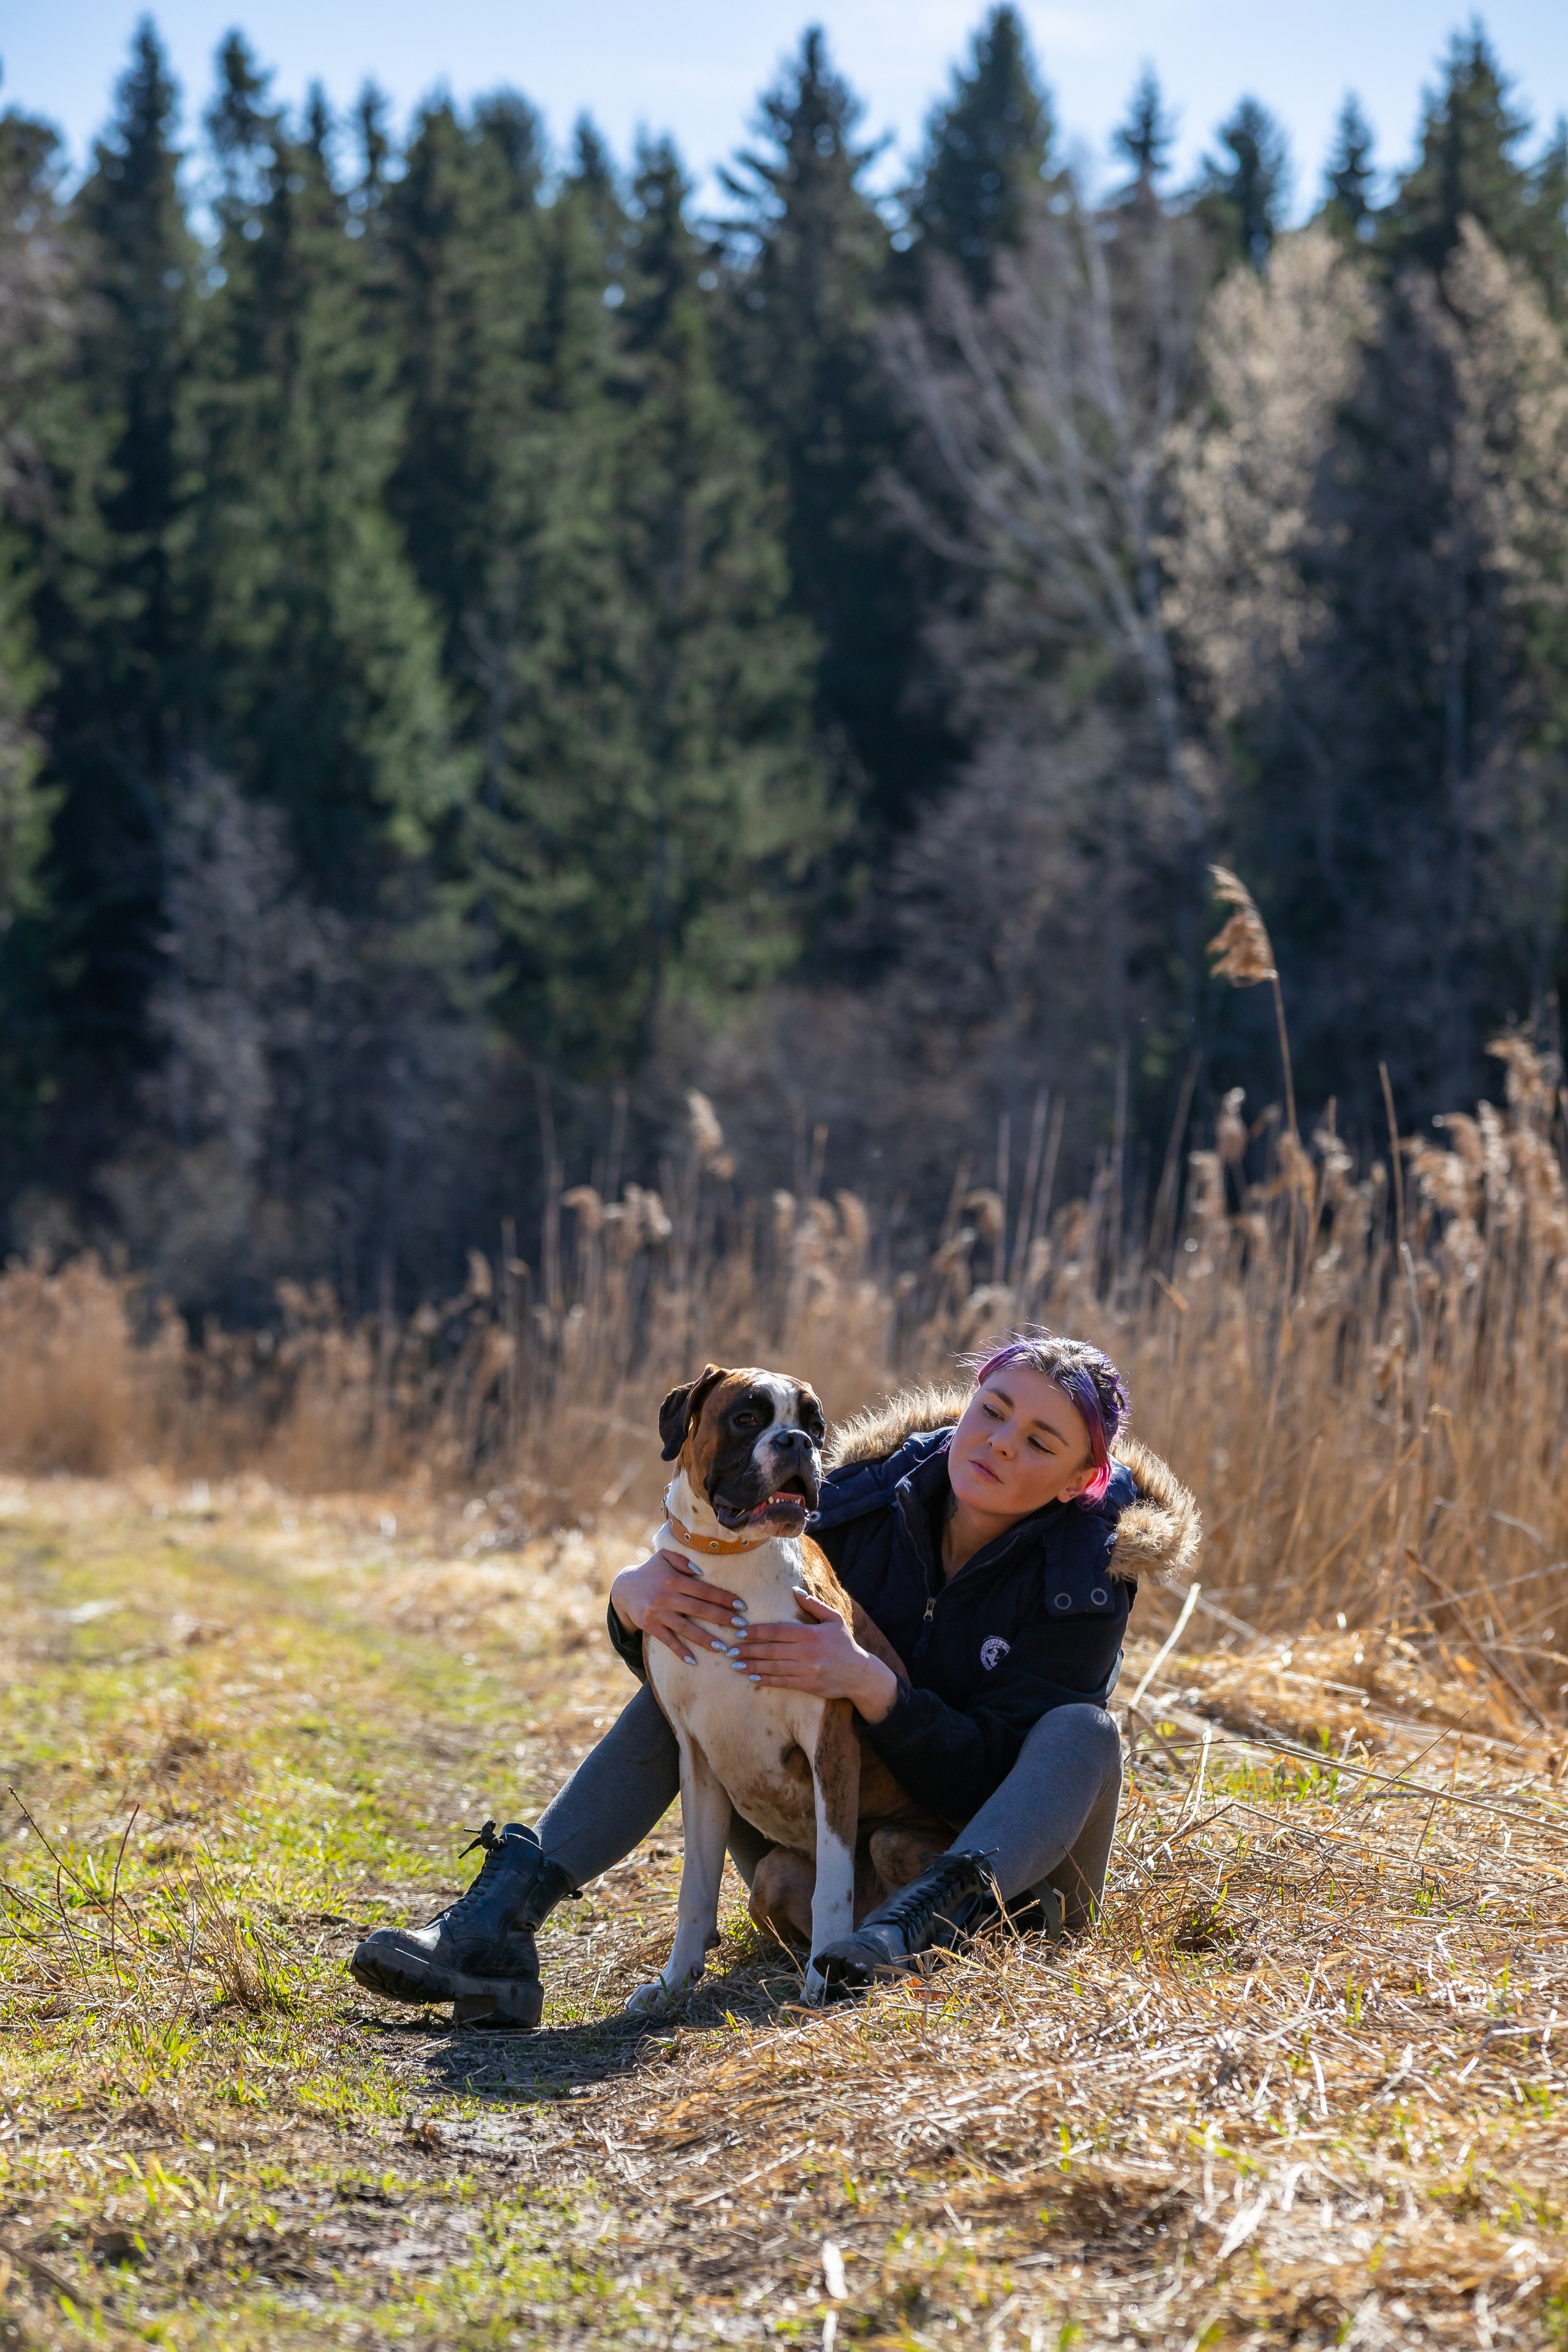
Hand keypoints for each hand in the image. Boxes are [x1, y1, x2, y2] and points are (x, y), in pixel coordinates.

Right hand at [610, 1550, 747, 1665]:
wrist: (624, 1588)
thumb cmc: (652, 1571)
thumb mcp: (665, 1557)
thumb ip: (684, 1561)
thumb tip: (702, 1572)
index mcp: (673, 1579)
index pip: (703, 1590)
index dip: (723, 1598)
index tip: (740, 1606)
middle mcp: (666, 1597)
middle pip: (698, 1609)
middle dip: (721, 1618)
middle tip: (741, 1626)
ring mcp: (657, 1613)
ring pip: (685, 1628)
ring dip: (705, 1639)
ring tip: (723, 1648)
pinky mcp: (650, 1627)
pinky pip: (667, 1641)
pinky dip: (680, 1651)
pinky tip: (693, 1660)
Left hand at [735, 1590, 898, 1721]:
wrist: (860, 1674)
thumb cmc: (844, 1644)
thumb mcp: (833, 1619)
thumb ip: (813, 1605)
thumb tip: (794, 1591)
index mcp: (810, 1633)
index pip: (777, 1631)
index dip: (756, 1631)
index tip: (739, 1631)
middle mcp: (806, 1652)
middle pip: (771, 1650)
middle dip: (748, 1650)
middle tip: (729, 1650)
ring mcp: (807, 1670)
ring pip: (774, 1667)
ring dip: (752, 1666)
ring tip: (735, 1665)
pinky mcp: (807, 1685)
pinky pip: (782, 1682)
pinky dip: (766, 1680)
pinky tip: (753, 1679)